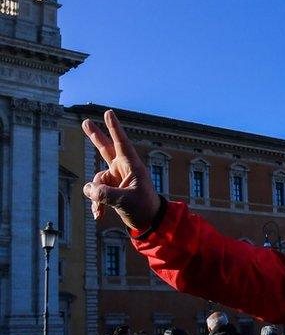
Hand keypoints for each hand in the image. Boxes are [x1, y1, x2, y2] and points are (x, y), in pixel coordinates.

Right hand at [82, 110, 160, 231]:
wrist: (149, 221)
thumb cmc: (144, 208)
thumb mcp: (124, 201)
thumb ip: (105, 194)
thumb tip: (87, 189)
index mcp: (132, 166)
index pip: (121, 143)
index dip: (114, 128)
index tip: (109, 113)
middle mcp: (123, 169)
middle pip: (105, 149)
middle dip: (95, 136)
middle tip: (85, 122)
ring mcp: (116, 178)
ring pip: (97, 181)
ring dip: (96, 197)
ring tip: (100, 211)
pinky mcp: (112, 188)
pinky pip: (97, 192)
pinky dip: (97, 203)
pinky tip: (99, 216)